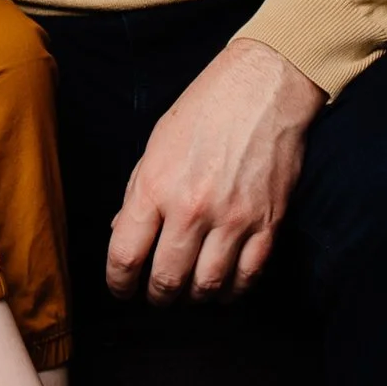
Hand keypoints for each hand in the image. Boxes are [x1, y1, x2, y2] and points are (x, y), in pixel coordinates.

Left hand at [107, 36, 325, 302]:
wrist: (264, 87)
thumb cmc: (204, 110)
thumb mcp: (156, 145)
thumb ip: (138, 194)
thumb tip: (123, 233)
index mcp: (155, 187)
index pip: (125, 256)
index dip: (118, 283)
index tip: (121, 289)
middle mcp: (192, 209)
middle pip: (166, 280)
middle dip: (156, 297)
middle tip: (155, 296)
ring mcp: (233, 219)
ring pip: (207, 287)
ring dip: (193, 298)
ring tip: (188, 292)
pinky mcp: (268, 223)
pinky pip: (248, 276)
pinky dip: (233, 291)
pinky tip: (223, 286)